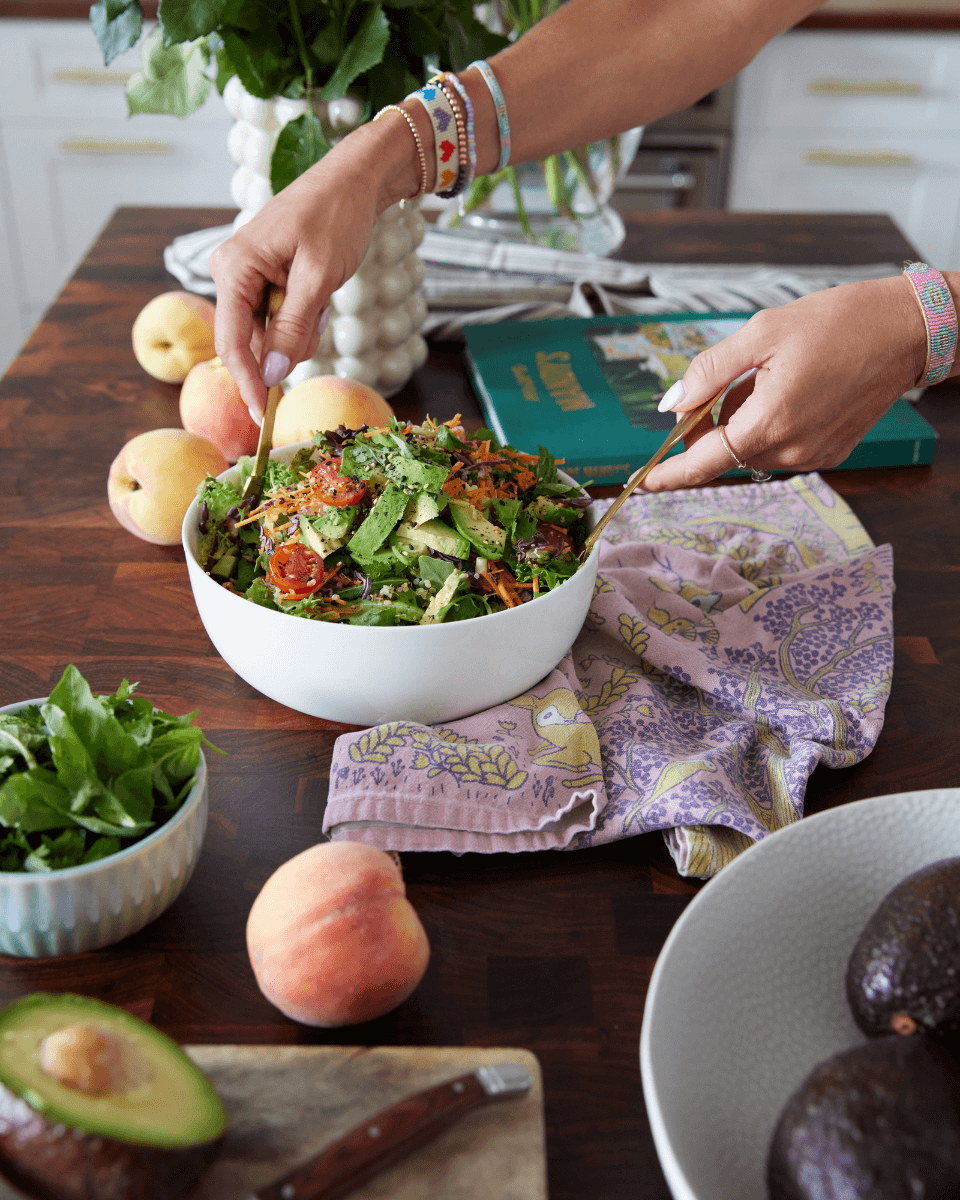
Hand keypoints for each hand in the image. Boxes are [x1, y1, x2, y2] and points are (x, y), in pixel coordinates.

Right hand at [209, 121, 413, 418]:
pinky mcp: (261, 279)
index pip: (232, 342)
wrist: (352, 182)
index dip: (248, 382)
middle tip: (319, 314)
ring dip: (299, 330)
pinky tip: (317, 294)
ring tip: (321, 294)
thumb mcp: (320, 276)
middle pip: (251, 340)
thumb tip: (273, 373)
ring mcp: (244, 276)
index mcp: (234, 267)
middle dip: (287, 344)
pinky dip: (301, 319)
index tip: (263, 416)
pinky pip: (277, 318)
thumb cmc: (336, 217)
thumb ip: (293, 325)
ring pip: (267, 333)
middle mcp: (230, 272)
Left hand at [639, 275, 928, 490]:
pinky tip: (793, 389)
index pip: (705, 463)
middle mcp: (792, 449)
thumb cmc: (839, 322)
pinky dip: (770, 424)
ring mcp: (814, 454)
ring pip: (752, 449)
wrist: (907, 329)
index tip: (643, 482)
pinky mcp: (830, 452)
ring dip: (744, 421)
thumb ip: (709, 371)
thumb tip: (672, 403)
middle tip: (727, 381)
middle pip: (727, 452)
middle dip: (713, 424)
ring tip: (771, 377)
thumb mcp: (761, 333)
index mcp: (770, 423)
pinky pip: (780, 447)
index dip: (670, 474)